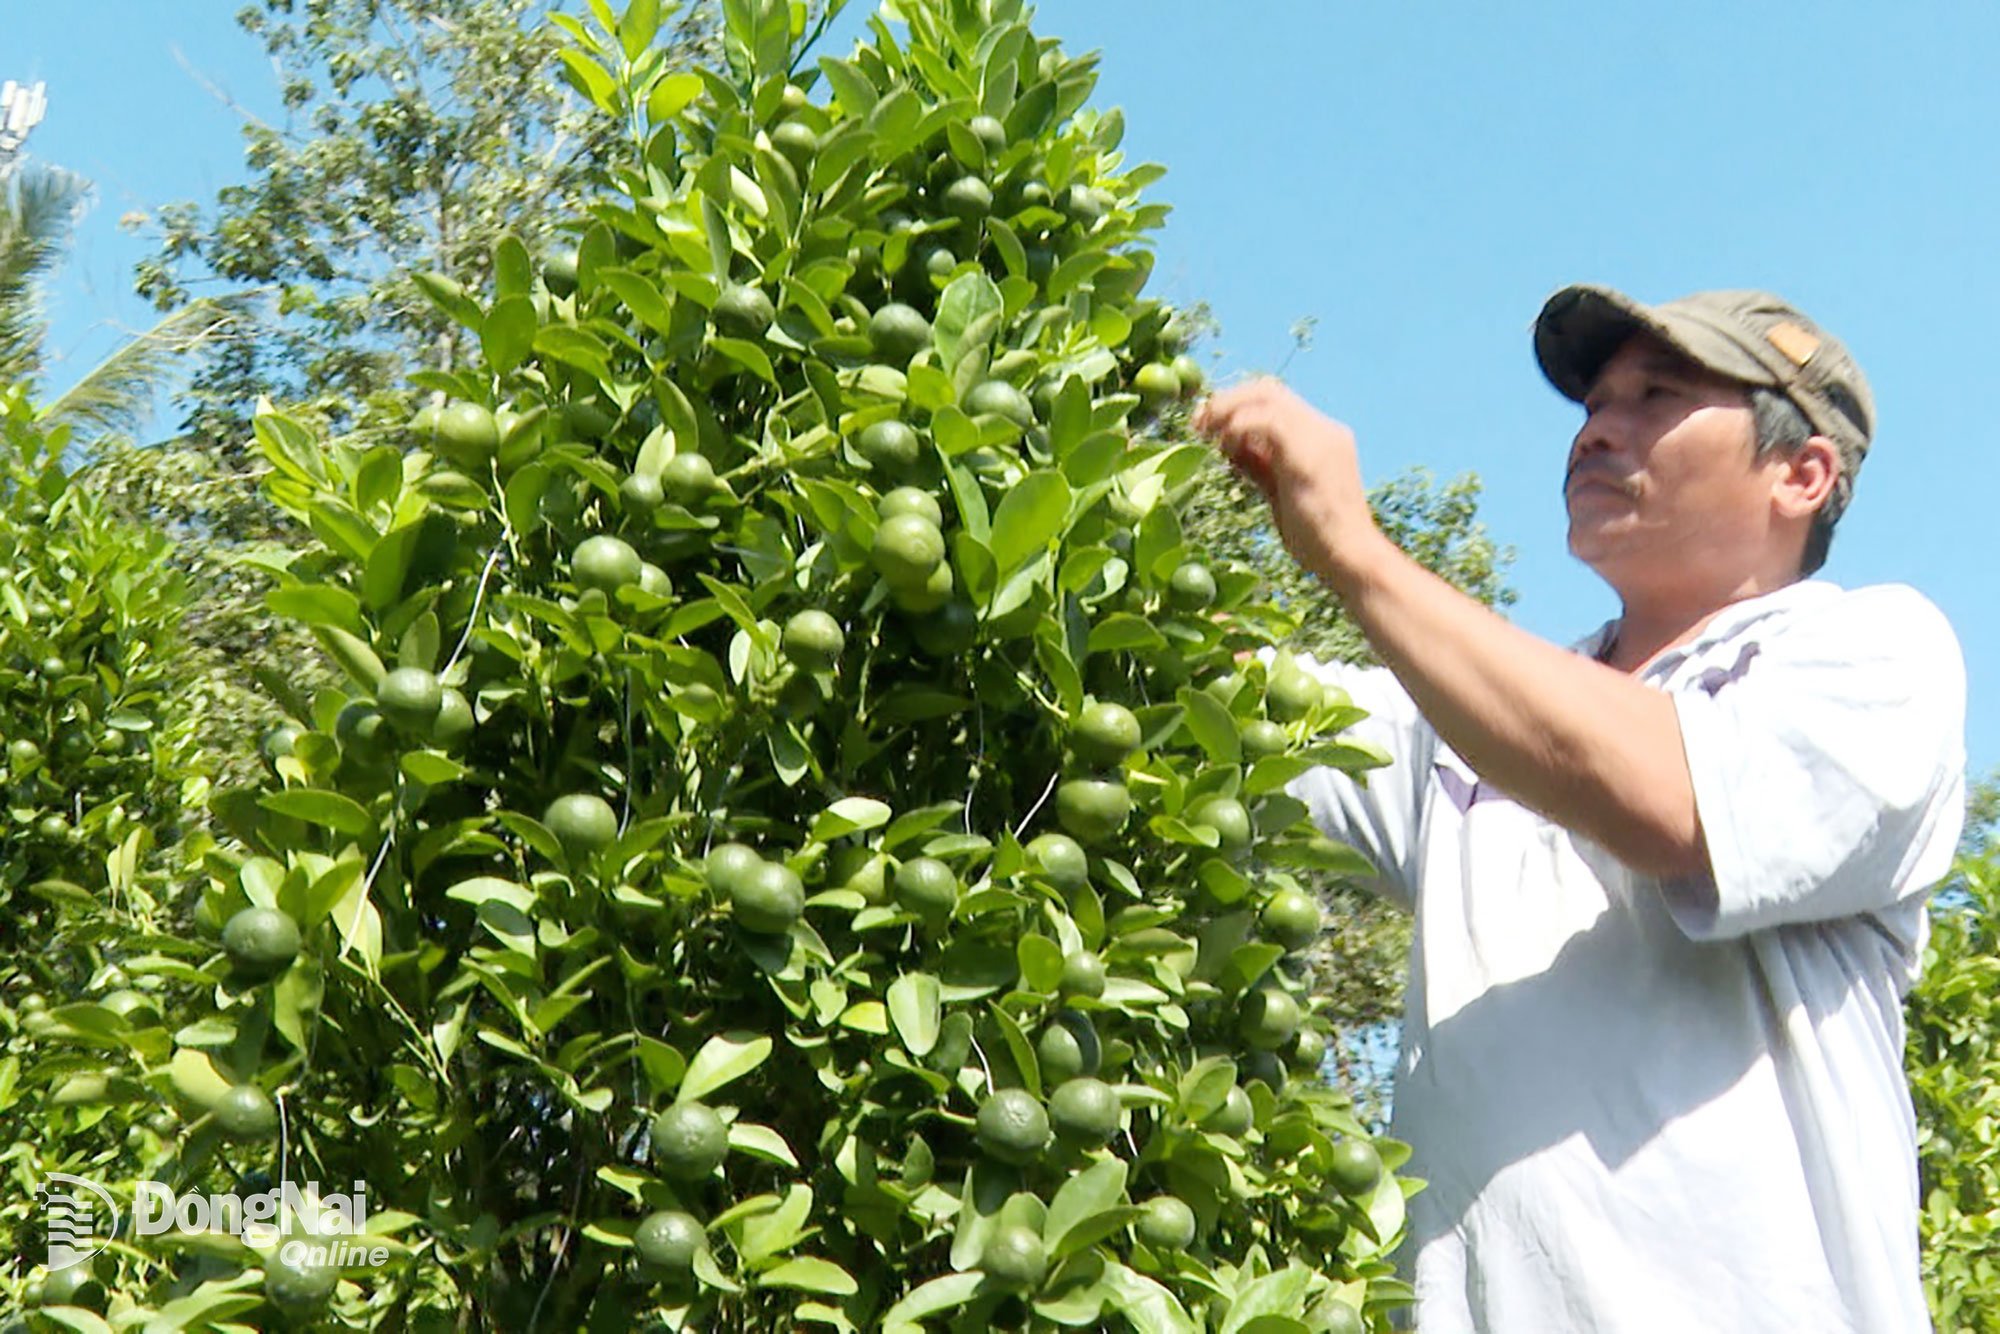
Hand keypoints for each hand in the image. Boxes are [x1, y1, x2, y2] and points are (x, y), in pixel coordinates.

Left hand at [1191, 377, 1378, 587]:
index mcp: (1323, 436)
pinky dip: (1238, 428)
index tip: (1208, 424)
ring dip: (1228, 410)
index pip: (1276, 401)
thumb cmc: (1318, 539)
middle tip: (1199, 423)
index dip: (1238, 404)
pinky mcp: (1308, 453)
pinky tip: (1226, 448)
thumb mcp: (1281, 494)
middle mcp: (1324, 428)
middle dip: (1227, 400)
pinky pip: (1264, 420)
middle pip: (1268, 390)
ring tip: (1206, 434)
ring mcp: (1320, 437)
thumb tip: (1233, 448)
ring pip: (1265, 396)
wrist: (1351, 559)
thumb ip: (1261, 467)